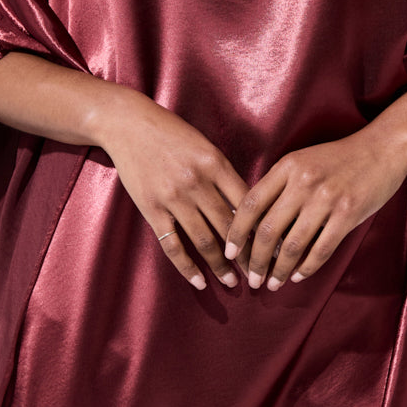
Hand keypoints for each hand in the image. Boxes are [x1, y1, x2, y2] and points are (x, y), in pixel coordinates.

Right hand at [97, 87, 250, 289]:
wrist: (129, 124)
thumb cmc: (172, 134)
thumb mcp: (205, 146)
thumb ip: (225, 175)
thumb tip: (249, 208)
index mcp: (216, 164)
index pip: (248, 204)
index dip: (264, 229)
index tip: (276, 247)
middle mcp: (197, 182)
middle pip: (229, 227)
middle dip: (247, 254)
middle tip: (260, 273)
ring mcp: (173, 198)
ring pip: (204, 241)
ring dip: (221, 266)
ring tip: (233, 282)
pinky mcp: (152, 209)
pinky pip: (172, 246)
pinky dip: (187, 268)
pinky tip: (199, 282)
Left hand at [223, 129, 406, 290]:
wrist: (382, 148)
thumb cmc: (339, 158)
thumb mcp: (302, 161)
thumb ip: (278, 186)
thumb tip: (254, 223)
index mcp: (287, 167)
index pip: (251, 203)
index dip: (236, 232)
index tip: (230, 252)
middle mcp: (303, 182)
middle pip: (269, 230)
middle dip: (256, 260)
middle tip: (252, 279)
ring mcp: (326, 199)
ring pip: (293, 245)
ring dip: (279, 270)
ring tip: (272, 284)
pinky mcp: (348, 214)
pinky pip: (321, 249)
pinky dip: (307, 268)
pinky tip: (297, 276)